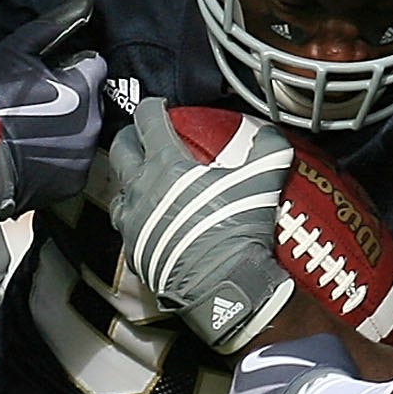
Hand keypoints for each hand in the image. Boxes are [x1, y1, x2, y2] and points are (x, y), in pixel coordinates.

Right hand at [0, 0, 107, 213]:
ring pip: (84, 133)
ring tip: (31, 130)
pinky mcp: (74, 180)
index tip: (48, 75)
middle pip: (92, 101)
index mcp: (86, 85)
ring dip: (67, 129)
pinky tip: (33, 153)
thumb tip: (84, 3)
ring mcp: (85, 154)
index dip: (70, 67)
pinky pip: (73, 163)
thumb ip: (56, 24)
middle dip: (72, 100)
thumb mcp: (18, 49)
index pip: (94, 65)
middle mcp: (94, 121)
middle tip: (35, 104)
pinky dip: (60, 159)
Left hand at [103, 99, 294, 351]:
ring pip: (118, 190)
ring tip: (145, 181)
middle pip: (121, 150)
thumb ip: (268, 150)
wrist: (222, 287)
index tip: (160, 106)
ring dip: (129, 180)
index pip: (146, 120)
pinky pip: (127, 227)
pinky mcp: (133, 251)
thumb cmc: (236, 229)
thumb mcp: (261, 182)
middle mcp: (140, 189)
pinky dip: (136, 218)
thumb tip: (273, 132)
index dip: (152, 107)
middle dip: (130, 137)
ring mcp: (132, 222)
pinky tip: (151, 221)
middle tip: (145, 137)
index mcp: (165, 164)